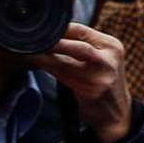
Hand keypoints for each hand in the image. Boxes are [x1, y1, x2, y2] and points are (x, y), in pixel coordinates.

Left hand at [37, 23, 131, 142]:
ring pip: (65, 61)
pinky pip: (62, 76)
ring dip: (43, 56)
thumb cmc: (102, 81)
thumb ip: (83, 46)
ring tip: (27, 51)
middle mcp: (109, 59)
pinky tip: (35, 63)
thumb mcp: (101, 59)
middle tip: (29, 39)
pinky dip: (47, 67)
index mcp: (111, 45)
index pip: (80, 29)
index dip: (58, 29)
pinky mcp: (90, 91)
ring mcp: (101, 76)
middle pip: (76, 44)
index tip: (39, 29)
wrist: (117, 112)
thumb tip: (51, 34)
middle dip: (51, 42)